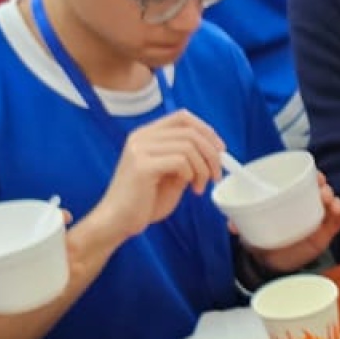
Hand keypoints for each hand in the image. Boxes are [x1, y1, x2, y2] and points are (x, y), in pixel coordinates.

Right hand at [95, 110, 228, 241]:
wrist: (119, 220)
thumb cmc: (145, 202)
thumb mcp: (171, 175)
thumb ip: (186, 160)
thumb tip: (214, 152)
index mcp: (147, 135)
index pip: (183, 117)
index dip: (207, 131)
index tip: (220, 150)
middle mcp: (141, 137)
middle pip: (190, 131)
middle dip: (212, 154)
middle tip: (216, 176)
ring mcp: (140, 149)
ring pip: (189, 146)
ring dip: (203, 169)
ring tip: (200, 187)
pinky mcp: (142, 165)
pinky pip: (180, 161)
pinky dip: (192, 175)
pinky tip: (190, 188)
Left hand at [251, 173, 339, 271]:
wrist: (274, 263)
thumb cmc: (264, 239)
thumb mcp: (251, 231)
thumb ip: (242, 225)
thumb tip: (230, 225)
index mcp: (290, 198)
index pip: (304, 181)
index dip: (314, 175)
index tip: (317, 176)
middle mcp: (306, 205)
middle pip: (321, 190)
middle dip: (326, 188)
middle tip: (324, 193)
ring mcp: (318, 219)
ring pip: (332, 204)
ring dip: (336, 201)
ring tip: (335, 207)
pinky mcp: (326, 233)